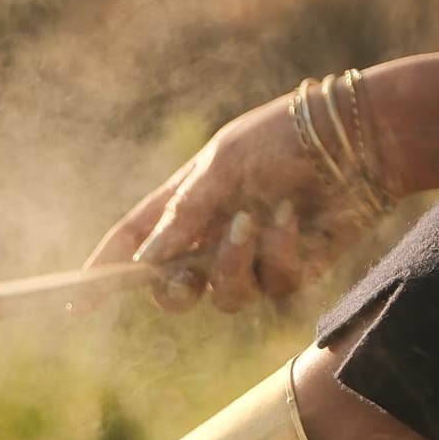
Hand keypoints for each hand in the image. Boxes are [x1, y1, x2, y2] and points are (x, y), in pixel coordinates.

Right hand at [91, 54, 438, 313]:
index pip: (134, 242)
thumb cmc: (286, 136)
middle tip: (181, 275)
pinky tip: (294, 217)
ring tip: (255, 221)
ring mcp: (252, 255)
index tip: (76, 303)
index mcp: (186, 200)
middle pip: (173, 289)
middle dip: (173, 289)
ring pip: (222, 296)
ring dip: (232, 264)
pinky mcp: (291, 270)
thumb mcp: (223, 164)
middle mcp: (213, 234)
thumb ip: (183, 214)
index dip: (105, 272)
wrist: (362, 138)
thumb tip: (145, 264)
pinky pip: (270, 285)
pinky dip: (278, 251)